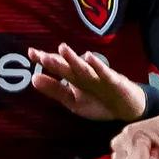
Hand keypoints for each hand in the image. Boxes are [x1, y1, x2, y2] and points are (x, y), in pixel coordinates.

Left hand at [29, 45, 148, 123]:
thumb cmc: (99, 103)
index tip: (31, 53)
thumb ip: (55, 90)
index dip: (45, 59)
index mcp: (73, 78)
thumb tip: (33, 78)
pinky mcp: (114, 81)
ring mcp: (99, 76)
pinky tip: (90, 58)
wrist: (127, 109)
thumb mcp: (72, 101)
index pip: (58, 66)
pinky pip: (105, 73)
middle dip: (56, 60)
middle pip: (68, 66)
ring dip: (73, 58)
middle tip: (41, 55)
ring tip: (63, 49)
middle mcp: (85, 74)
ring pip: (84, 68)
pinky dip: (98, 66)